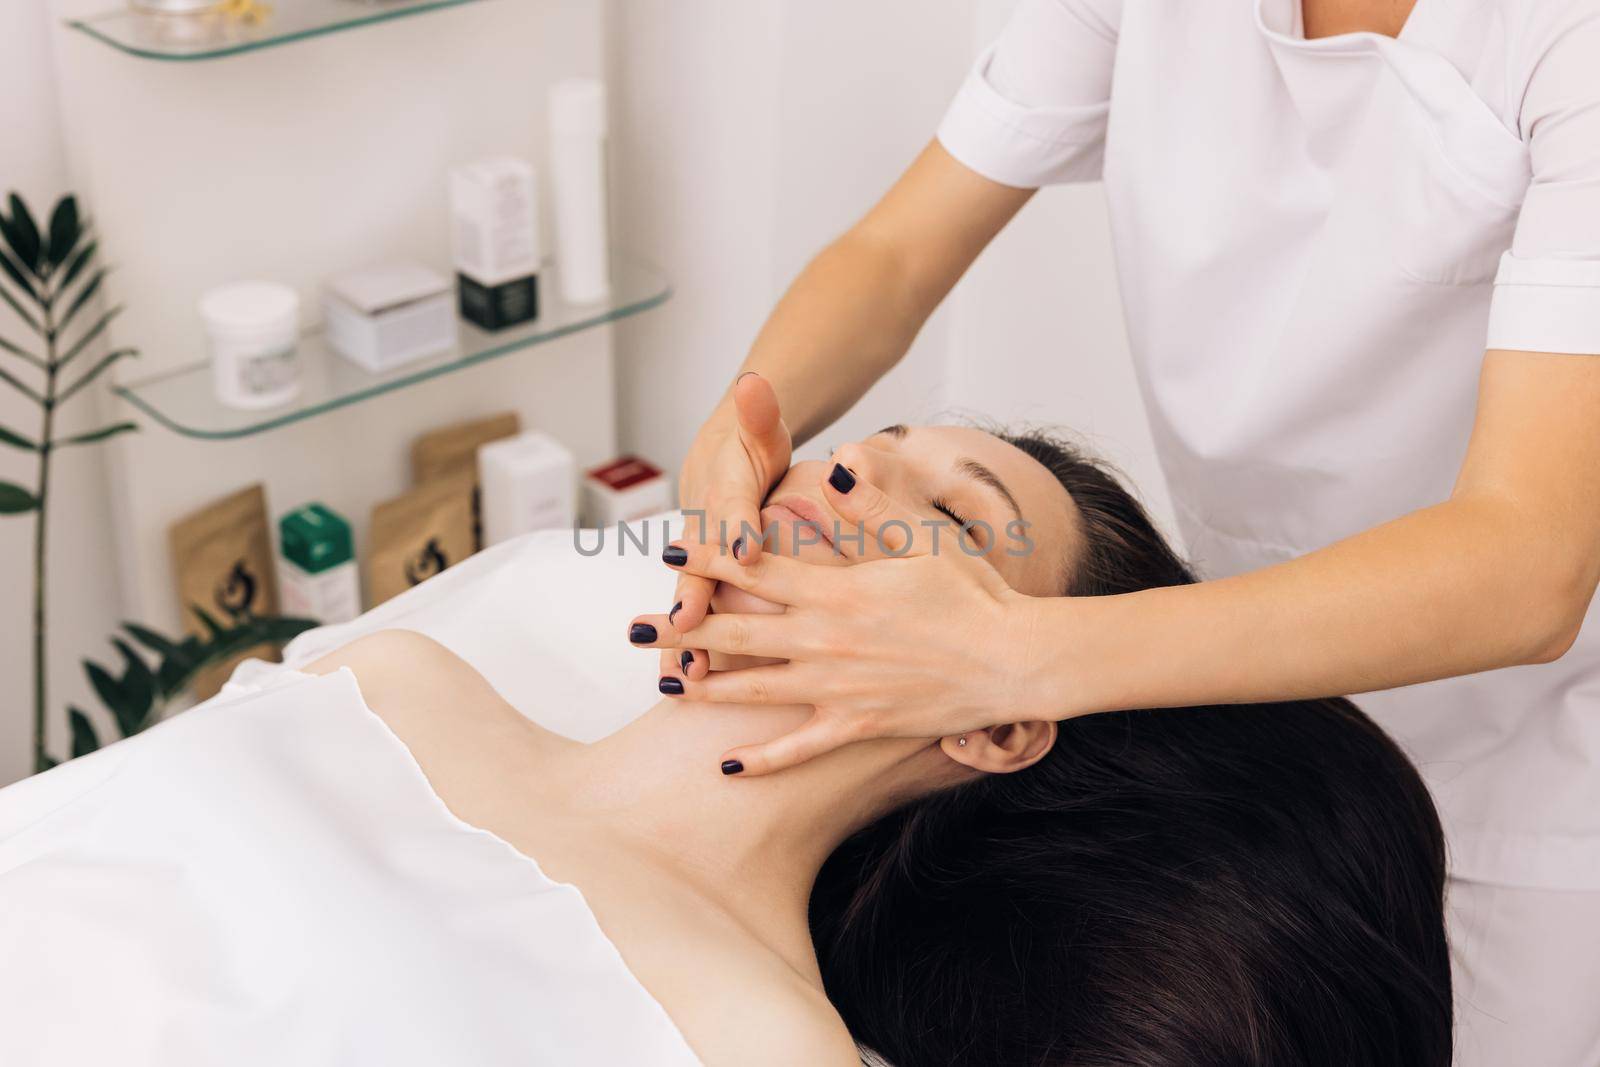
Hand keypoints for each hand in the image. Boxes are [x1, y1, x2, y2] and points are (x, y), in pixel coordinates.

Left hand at [630, 470, 1060, 774]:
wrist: (1013, 660)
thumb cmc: (974, 592)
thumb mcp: (924, 536)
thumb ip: (873, 502)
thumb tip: (837, 463)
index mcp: (837, 589)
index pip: (757, 569)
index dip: (710, 557)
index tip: (669, 550)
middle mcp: (825, 640)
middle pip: (736, 633)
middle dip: (681, 628)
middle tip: (632, 629)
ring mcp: (838, 688)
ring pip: (753, 689)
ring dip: (704, 688)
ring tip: (661, 686)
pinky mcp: (858, 724)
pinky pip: (799, 747)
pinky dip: (761, 759)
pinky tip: (725, 765)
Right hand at [668, 373, 791, 681]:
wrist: (725, 457)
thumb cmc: (753, 444)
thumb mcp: (760, 424)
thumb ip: (757, 409)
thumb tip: (753, 380)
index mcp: (725, 487)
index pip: (730, 504)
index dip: (736, 524)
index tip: (746, 547)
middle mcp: (703, 527)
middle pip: (694, 563)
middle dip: (691, 595)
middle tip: (687, 625)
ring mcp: (699, 559)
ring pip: (688, 599)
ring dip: (683, 634)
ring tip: (683, 672)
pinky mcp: (704, 583)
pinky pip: (696, 618)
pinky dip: (688, 647)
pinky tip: (691, 683)